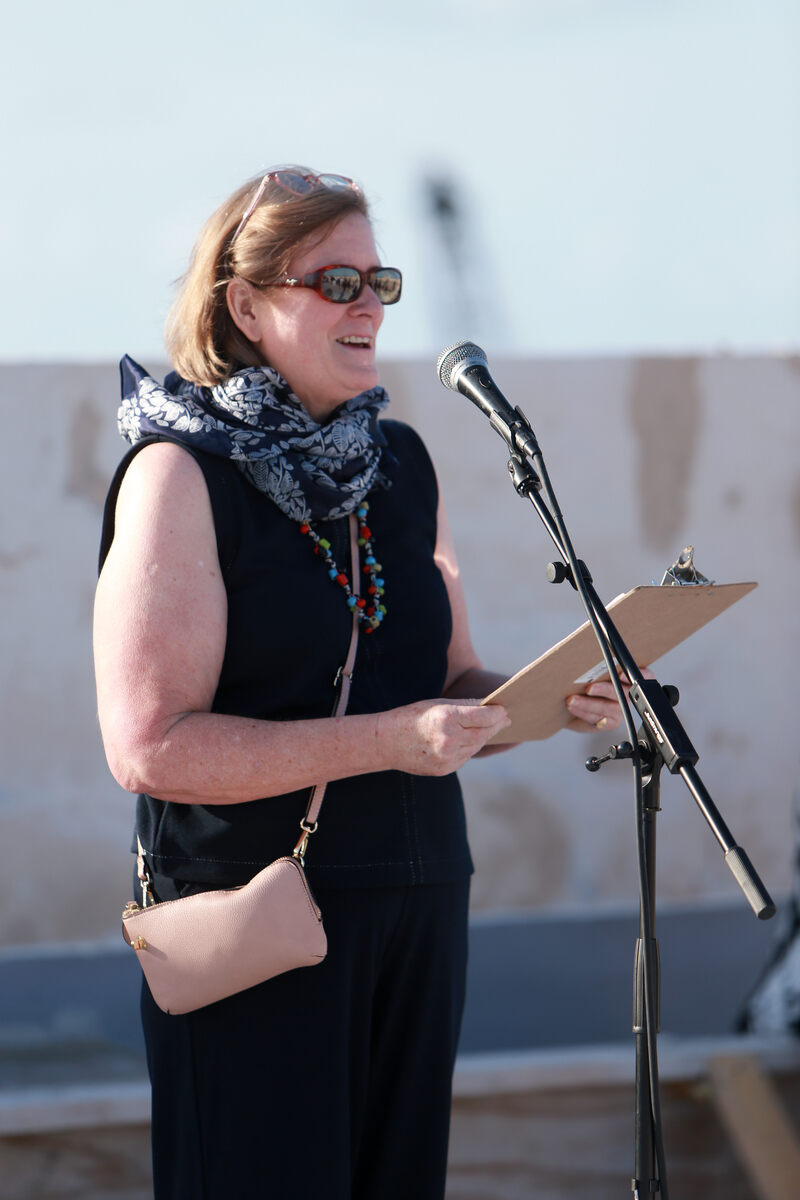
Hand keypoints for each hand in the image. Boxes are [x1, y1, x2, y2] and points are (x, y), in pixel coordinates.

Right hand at [378, 699, 510, 775]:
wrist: (386, 743)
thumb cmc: (412, 717)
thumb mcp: (438, 704)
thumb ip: (464, 706)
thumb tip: (488, 707)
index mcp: (447, 719)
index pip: (483, 717)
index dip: (497, 713)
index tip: (504, 709)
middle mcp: (449, 740)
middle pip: (483, 733)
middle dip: (496, 725)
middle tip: (506, 719)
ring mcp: (448, 758)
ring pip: (476, 746)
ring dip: (485, 736)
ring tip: (492, 728)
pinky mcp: (446, 769)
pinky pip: (465, 756)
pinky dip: (470, 747)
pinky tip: (472, 739)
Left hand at [564, 667, 654, 734]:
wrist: (569, 702)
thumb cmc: (582, 681)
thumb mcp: (591, 668)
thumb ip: (596, 664)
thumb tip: (587, 656)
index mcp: (628, 677)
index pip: (645, 674)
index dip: (639, 674)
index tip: (621, 673)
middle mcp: (627, 694)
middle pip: (623, 692)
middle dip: (604, 689)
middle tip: (588, 687)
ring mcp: (619, 710)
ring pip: (608, 707)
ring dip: (588, 703)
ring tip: (572, 699)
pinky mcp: (609, 722)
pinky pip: (598, 718)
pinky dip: (583, 711)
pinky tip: (572, 706)